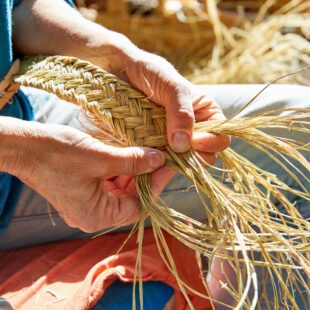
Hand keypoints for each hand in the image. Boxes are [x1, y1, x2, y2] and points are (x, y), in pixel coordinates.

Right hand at [0, 119, 165, 232]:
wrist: (24, 146)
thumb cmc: (57, 154)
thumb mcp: (101, 157)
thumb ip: (133, 161)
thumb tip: (159, 160)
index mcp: (97, 216)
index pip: (138, 206)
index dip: (155, 185)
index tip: (167, 165)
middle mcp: (93, 215)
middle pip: (130, 198)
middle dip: (145, 177)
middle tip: (158, 156)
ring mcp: (87, 203)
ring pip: (121, 190)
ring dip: (133, 172)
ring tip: (144, 153)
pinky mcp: (83, 190)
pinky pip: (109, 183)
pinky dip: (120, 170)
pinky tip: (127, 155)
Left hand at [110, 49, 230, 160]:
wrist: (120, 71)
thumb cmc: (150, 72)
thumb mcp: (172, 86)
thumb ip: (182, 113)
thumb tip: (183, 145)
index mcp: (204, 114)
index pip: (220, 137)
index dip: (211, 143)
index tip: (194, 142)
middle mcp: (190, 130)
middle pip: (202, 155)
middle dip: (191, 160)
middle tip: (174, 157)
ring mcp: (170, 141)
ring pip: (179, 164)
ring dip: (170, 170)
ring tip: (156, 169)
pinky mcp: (152, 147)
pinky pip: (158, 164)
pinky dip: (154, 171)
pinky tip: (146, 172)